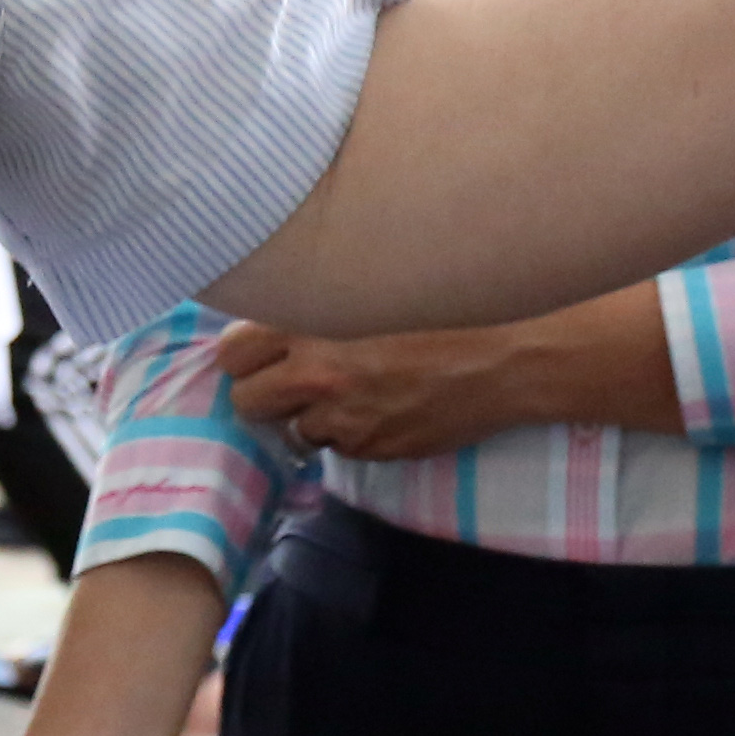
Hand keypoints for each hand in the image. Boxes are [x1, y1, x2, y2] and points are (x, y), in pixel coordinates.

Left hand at [211, 319, 534, 463]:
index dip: (244, 356)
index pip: (231, 353)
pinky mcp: (371, 448)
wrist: (503, 357)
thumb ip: (316, 301)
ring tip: (348, 391)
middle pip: (246, 402)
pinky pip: (338, 446)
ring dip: (309, 416)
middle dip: (264, 393)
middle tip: (293, 380)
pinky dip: (349, 432)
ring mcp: (344, 417)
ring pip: (291, 430)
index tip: (261, 353)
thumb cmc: (441, 309)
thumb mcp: (369, 286)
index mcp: (310, 322)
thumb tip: (273, 314)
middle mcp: (318, 373)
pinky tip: (380, 406)